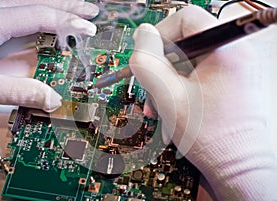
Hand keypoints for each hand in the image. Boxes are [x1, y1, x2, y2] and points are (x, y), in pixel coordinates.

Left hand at [0, 0, 98, 111]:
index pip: (40, 16)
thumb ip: (17, 92)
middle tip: (90, 11)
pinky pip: (18, 9)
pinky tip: (44, 19)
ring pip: (28, 2)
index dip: (67, 23)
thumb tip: (51, 99)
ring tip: (74, 9)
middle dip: (68, 6)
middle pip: (38, 2)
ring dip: (55, 5)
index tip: (88, 29)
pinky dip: (38, 12)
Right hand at [130, 5, 276, 199]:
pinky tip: (175, 106)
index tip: (147, 55)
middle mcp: (237, 53)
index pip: (186, 18)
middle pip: (186, 40)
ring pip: (189, 59)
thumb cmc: (211, 137)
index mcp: (226, 51)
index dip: (160, 33)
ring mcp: (236, 67)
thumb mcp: (168, 97)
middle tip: (153, 88)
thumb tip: (142, 34)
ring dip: (170, 80)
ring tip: (162, 104)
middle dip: (163, 65)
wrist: (239, 165)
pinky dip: (182, 85)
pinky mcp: (232, 79)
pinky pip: (199, 71)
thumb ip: (148, 61)